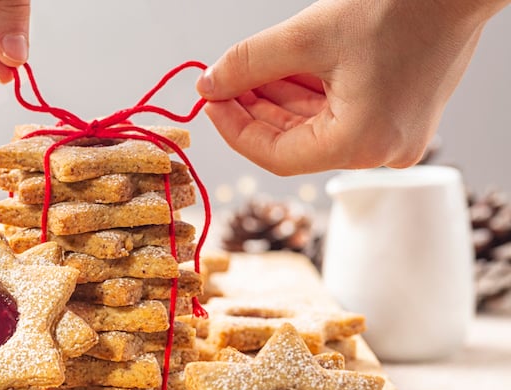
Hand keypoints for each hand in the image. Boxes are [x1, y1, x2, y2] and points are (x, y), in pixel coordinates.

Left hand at [196, 0, 504, 175]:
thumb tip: (208, 85)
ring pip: (315, 128)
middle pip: (295, 142)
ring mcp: (394, 138)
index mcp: (362, 144)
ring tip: (245, 72)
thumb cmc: (400, 6)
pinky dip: (307, 94)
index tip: (209, 101)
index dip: (234, 129)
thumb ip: (247, 64)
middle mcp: (382, 152)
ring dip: (276, 100)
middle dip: (253, 110)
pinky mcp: (399, 118)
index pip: (275, 155)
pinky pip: (340, 115)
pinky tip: (279, 71)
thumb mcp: (306, 37)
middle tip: (221, 83)